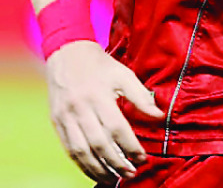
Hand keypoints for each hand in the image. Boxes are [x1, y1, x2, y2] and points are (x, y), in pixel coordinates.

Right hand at [44, 40, 163, 182]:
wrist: (67, 54)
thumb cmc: (100, 65)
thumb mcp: (124, 74)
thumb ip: (141, 96)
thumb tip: (159, 115)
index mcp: (98, 96)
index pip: (117, 128)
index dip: (130, 146)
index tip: (143, 157)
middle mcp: (80, 109)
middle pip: (98, 143)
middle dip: (116, 162)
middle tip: (131, 172)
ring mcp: (65, 117)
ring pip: (81, 150)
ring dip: (98, 168)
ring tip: (114, 178)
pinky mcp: (56, 123)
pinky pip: (68, 148)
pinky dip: (81, 163)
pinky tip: (94, 170)